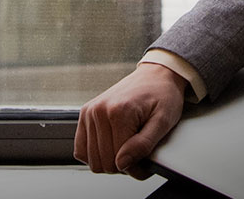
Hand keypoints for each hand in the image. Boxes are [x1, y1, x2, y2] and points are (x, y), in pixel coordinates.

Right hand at [75, 63, 187, 177]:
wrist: (156, 75)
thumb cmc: (163, 96)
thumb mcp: (163, 122)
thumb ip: (143, 145)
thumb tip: (122, 163)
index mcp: (118, 112)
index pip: (119, 161)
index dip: (136, 168)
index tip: (147, 161)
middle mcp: (99, 111)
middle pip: (104, 163)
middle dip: (122, 166)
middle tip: (137, 153)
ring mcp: (89, 112)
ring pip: (92, 161)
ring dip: (109, 161)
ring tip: (125, 149)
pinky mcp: (84, 114)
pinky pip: (80, 150)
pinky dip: (95, 155)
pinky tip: (111, 147)